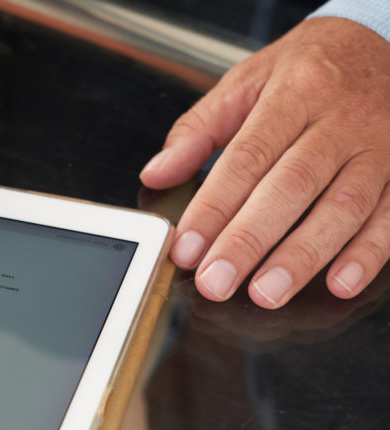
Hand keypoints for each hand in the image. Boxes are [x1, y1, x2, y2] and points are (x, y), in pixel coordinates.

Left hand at [141, 17, 389, 308]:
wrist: (380, 41)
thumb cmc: (309, 68)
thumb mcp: (246, 80)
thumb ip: (198, 130)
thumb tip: (157, 173)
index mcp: (295, 94)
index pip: (248, 158)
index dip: (214, 207)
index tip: (187, 247)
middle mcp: (340, 122)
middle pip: (292, 187)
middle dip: (249, 241)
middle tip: (216, 281)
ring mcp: (378, 148)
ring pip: (343, 207)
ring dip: (303, 257)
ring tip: (266, 293)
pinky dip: (368, 254)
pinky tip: (340, 283)